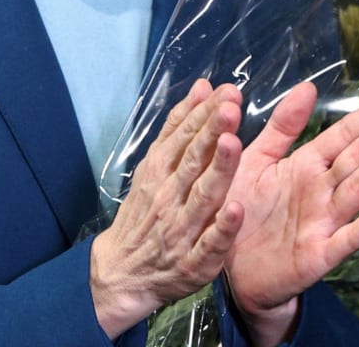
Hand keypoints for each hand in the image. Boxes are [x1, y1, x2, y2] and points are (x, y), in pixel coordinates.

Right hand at [90, 79, 246, 337]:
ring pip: (203, 197)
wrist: (122, 272)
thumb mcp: (153, 166)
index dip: (205, 114)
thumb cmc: (144, 212)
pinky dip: (222, 228)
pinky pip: (209, 244)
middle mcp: (168, 196)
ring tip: (232, 143)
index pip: (183, 137)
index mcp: (158, 171)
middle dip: (211, 132)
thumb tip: (203, 86)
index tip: (227, 92)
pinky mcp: (194, 262)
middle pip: (192, 161)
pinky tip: (237, 210)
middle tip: (231, 106)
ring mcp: (181, 230)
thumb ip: (179, 127)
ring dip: (217, 170)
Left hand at [224, 85, 358, 345]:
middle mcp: (321, 190)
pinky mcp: (319, 254)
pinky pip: (349, 236)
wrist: (230, 267)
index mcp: (306, 165)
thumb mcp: (258, 159)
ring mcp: (324, 222)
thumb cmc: (245, 210)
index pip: (346, 134)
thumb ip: (283, 126)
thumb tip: (310, 86)